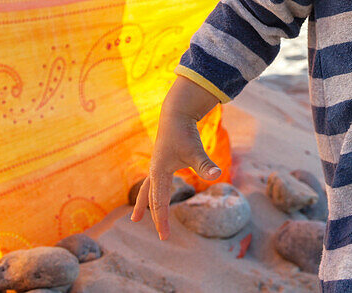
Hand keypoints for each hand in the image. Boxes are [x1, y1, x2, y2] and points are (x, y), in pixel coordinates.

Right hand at [129, 78, 221, 238]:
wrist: (176, 113)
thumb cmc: (185, 132)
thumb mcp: (196, 149)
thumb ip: (205, 164)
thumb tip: (217, 175)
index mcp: (159, 172)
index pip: (159, 202)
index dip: (162, 220)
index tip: (165, 237)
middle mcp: (155, 170)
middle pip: (152, 199)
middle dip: (157, 217)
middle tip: (163, 236)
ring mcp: (156, 165)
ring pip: (148, 190)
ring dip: (144, 204)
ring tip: (134, 218)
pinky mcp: (161, 161)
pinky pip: (153, 182)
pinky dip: (151, 192)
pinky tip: (154, 195)